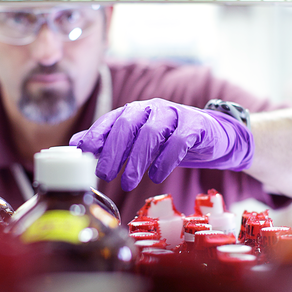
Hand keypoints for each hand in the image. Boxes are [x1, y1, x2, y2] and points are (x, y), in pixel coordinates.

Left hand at [70, 98, 253, 190]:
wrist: (215, 137)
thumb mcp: (140, 141)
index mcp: (137, 110)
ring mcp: (175, 115)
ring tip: (127, 182)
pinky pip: (178, 141)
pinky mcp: (196, 126)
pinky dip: (165, 160)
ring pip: (151, 133)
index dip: (97, 133)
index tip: (84, 152)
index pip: (112, 118)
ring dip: (136, 160)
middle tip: (104, 174)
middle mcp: (154, 108)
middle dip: (113, 150)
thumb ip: (109, 141)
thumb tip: (75, 143)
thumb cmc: (172, 141)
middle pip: (128, 124)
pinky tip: (157, 175)